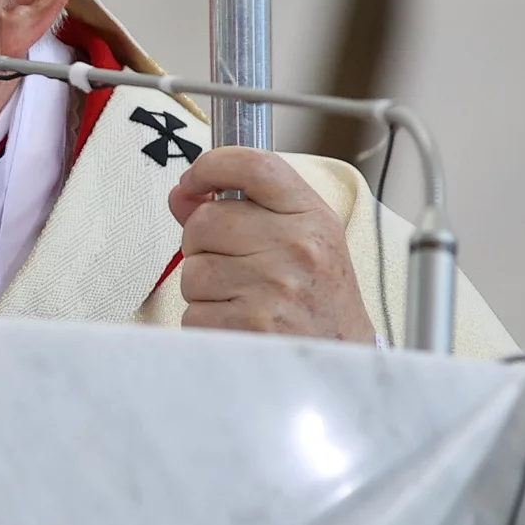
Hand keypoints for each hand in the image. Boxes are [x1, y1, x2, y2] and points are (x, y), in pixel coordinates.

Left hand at [169, 147, 373, 343]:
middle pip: (205, 221)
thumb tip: (182, 195)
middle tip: (235, 266)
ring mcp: (274, 288)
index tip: (192, 184)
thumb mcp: (300, 239)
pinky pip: (193, 313)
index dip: (210, 167)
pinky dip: (206, 322)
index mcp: (311, 217)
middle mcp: (296, 247)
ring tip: (243, 299)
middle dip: (203, 245)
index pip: (253, 165)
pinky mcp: (251, 326)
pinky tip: (239, 324)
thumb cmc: (317, 296)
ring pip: (192, 270)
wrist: (342, 358)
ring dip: (204, 288)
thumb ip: (242, 209)